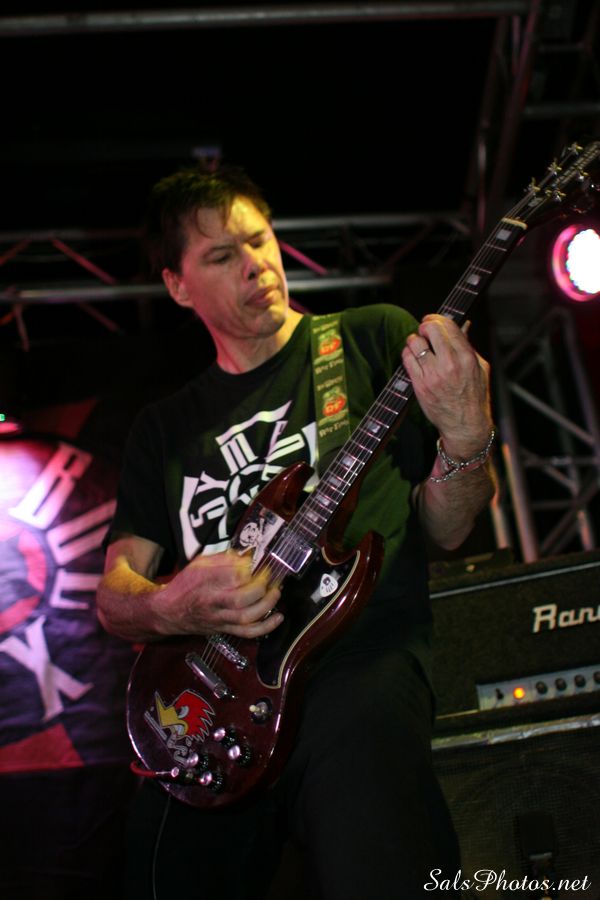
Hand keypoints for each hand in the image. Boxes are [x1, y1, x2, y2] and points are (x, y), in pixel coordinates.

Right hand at [158, 550, 281, 638]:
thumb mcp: (200, 564)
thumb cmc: (186, 584)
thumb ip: (224, 558)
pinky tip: (278, 617)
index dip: (251, 569)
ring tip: (276, 592)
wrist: (169, 612)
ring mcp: (219, 618)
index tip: (260, 563)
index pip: (232, 575)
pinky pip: (247, 632)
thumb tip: (249, 556)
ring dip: (267, 605)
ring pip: (246, 617)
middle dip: (261, 587)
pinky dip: (266, 626)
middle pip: (241, 599)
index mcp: (205, 581)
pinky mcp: (224, 629)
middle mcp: (212, 601)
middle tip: (270, 578)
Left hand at [402, 314, 492, 457]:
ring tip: (418, 345)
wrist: (465, 425)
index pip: (448, 326)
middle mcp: (450, 364)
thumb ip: (468, 346)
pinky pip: (407, 359)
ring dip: (414, 340)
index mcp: (467, 357)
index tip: (432, 319)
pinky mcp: (420, 385)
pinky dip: (408, 353)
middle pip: (430, 329)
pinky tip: (413, 357)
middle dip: (425, 325)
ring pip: (415, 342)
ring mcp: (434, 375)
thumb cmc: (474, 396)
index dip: (437, 318)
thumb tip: (461, 325)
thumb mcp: (480, 368)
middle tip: (424, 330)